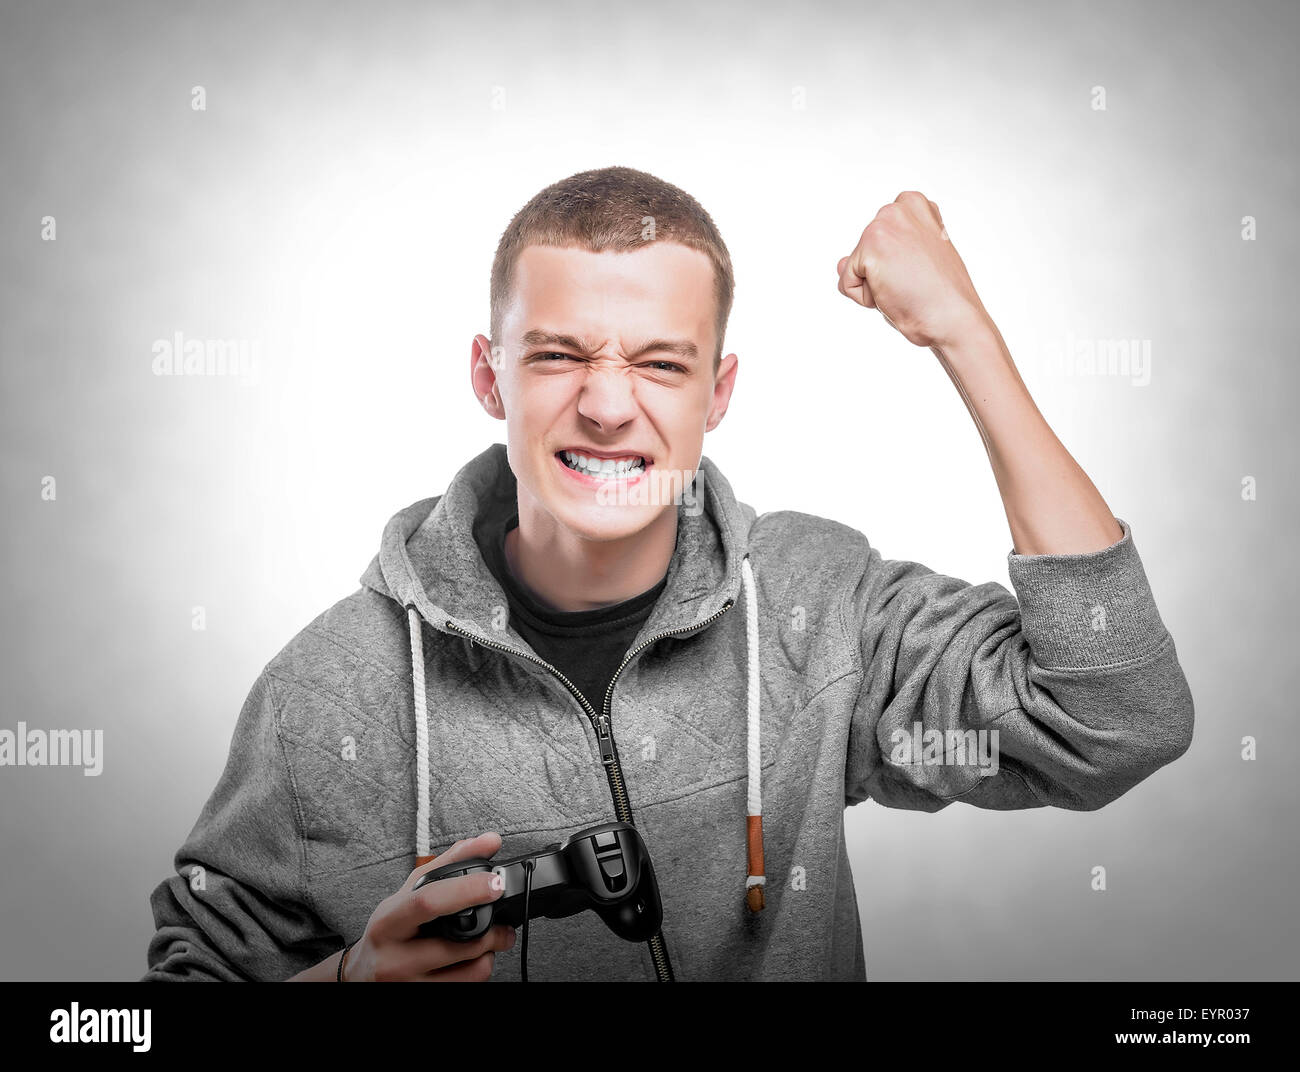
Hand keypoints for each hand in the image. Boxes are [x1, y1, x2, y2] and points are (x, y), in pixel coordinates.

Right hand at [341, 832, 515, 980]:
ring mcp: (409, 984)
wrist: (361, 976)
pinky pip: (466, 987)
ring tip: (491, 942)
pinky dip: (478, 971)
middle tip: (505, 924)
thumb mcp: (409, 891)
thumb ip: (450, 862)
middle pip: (456, 945)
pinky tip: (473, 960)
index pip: (429, 902)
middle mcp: (395, 958)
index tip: (495, 883)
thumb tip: (489, 841)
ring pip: (469, 972)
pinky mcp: (423, 997)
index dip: (467, 890)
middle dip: (492, 932)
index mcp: (390, 921)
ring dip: (490, 954)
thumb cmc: (389, 929)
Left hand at [836, 191, 988, 350]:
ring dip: (873, 287)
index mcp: (914, 205)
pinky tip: (893, 294)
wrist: (954, 318)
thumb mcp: (911, 265)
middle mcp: (896, 208)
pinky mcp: (869, 249)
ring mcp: (882, 226)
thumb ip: (880, 255)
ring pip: (855, 268)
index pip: (878, 240)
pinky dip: (865, 299)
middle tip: (913, 283)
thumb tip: (839, 264)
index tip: (922, 270)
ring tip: (905, 288)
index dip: (895, 264)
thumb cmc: (940, 296)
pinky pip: (847, 284)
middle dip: (881, 274)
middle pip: (864, 252)